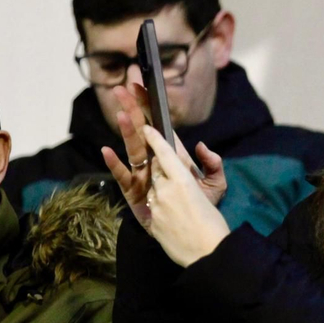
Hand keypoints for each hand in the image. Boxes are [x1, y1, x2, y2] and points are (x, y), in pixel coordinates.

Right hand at [101, 85, 228, 219]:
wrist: (194, 235)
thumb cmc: (203, 208)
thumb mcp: (215, 185)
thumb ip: (213, 164)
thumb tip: (201, 146)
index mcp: (173, 156)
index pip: (159, 127)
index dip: (149, 107)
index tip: (141, 87)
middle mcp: (155, 162)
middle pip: (142, 132)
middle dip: (133, 110)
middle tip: (122, 89)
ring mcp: (143, 177)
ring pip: (133, 149)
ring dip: (126, 131)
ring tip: (120, 114)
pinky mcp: (135, 194)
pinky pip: (123, 177)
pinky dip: (115, 165)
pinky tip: (108, 151)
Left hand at [139, 127, 231, 267]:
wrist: (208, 255)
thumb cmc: (215, 222)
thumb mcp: (218, 189)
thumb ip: (212, 164)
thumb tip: (200, 147)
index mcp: (184, 180)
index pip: (165, 152)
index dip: (154, 137)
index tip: (147, 126)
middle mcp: (166, 190)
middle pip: (156, 169)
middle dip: (158, 164)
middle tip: (172, 173)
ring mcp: (156, 206)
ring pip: (153, 187)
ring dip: (161, 188)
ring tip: (178, 200)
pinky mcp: (151, 221)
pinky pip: (153, 207)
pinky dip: (160, 206)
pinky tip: (172, 214)